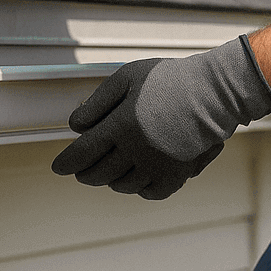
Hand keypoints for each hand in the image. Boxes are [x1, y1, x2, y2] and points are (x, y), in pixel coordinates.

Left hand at [51, 36, 270, 199]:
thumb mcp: (127, 78)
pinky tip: (135, 179)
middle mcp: (136, 151)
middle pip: (99, 174)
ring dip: (109, 180)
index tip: (58, 168)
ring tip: (107, 171)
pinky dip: (137, 189)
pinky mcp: (176, 175)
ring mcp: (157, 166)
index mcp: (121, 126)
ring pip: (122, 185)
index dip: (66, 163)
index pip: (83, 153)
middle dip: (85, 174)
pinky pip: (149, 192)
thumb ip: (98, 102)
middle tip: (80, 170)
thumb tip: (75, 125)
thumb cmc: (169, 80)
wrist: (212, 94)